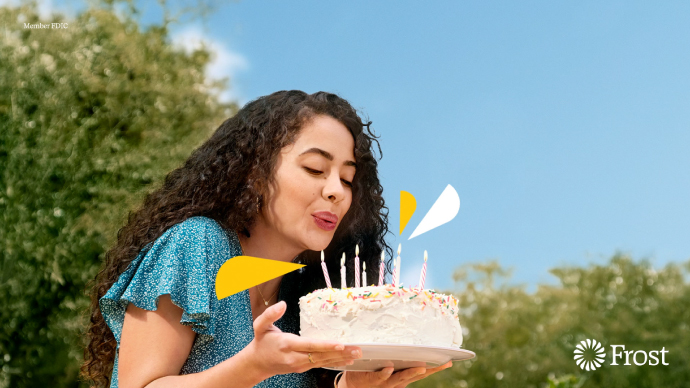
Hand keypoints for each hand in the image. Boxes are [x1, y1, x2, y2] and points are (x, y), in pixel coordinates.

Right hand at [244, 301, 361, 378]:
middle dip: (340, 353)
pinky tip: (347, 361)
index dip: (326, 346)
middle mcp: (295, 357)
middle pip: (321, 355)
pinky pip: (321, 364)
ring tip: (357, 354)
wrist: (256, 363)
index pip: (310, 345)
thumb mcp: (260, 325)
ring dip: (341, 358)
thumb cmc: (261, 342)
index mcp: (287, 345)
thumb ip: (270, 314)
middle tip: (357, 349)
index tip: (340, 344)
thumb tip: (283, 304)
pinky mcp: (303, 367)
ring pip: (323, 362)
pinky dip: (335, 363)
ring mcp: (300, 365)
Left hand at [340, 361, 452, 387]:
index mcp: (403, 375)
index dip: (436, 367)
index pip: (423, 371)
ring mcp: (386, 381)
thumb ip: (396, 353)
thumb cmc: (371, 370)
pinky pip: (379, 376)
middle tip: (441, 364)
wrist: (352, 384)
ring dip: (410, 373)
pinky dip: (385, 373)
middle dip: (429, 370)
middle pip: (415, 375)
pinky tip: (390, 367)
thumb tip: (407, 335)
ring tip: (420, 368)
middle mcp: (397, 380)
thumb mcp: (387, 361)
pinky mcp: (372, 380)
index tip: (450, 361)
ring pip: (400, 377)